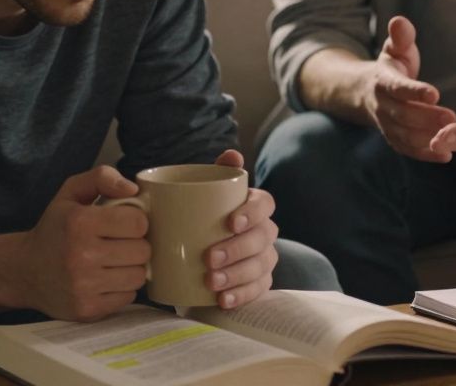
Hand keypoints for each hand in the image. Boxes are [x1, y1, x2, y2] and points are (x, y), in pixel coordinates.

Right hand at [13, 166, 150, 320]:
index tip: (123, 224)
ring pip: (138, 277)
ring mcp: (84, 286)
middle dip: (135, 245)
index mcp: (79, 222)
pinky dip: (121, 288)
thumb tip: (133, 189)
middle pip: (142, 251)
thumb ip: (102, 178)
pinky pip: (127, 297)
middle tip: (118, 244)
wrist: (23, 271)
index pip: (138, 223)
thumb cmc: (54, 229)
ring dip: (130, 268)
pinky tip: (105, 280)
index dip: (135, 222)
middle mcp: (81, 255)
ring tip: (113, 262)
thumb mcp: (70, 193)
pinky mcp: (87, 309)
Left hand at [205, 150, 279, 308]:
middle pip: (261, 238)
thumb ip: (216, 173)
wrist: (192, 251)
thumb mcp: (202, 195)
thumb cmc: (201, 217)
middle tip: (209, 258)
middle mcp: (264, 231)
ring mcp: (264, 258)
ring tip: (211, 282)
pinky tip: (223, 300)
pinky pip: (257, 291)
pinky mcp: (259, 282)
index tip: (230, 223)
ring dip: (237, 276)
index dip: (251, 213)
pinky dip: (240, 296)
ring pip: (260, 266)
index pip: (264, 204)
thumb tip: (232, 155)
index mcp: (254, 206)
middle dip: (237, 249)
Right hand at [365, 16, 455, 161]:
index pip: (397, 87)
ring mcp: (385, 124)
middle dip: (426, 117)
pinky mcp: (392, 138)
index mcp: (382, 80)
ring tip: (452, 139)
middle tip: (452, 118)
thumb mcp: (393, 49)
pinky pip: (406, 149)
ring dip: (427, 138)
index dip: (414, 91)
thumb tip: (400, 21)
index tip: (435, 93)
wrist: (364, 93)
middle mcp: (381, 105)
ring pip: (404, 135)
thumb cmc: (390, 67)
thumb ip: (400, 37)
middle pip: (402, 114)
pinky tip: (445, 156)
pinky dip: (424, 154)